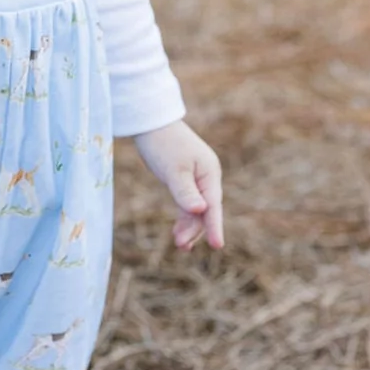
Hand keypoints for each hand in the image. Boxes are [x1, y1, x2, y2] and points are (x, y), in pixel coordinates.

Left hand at [132, 118, 223, 251]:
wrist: (151, 123)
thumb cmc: (163, 144)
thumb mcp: (173, 170)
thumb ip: (186, 191)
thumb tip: (200, 210)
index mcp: (209, 172)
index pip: (214, 205)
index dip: (215, 226)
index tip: (218, 246)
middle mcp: (207, 177)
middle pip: (206, 210)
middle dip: (195, 229)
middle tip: (180, 245)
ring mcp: (197, 180)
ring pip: (197, 210)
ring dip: (189, 227)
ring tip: (179, 245)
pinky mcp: (186, 182)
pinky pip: (188, 205)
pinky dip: (184, 218)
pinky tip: (178, 233)